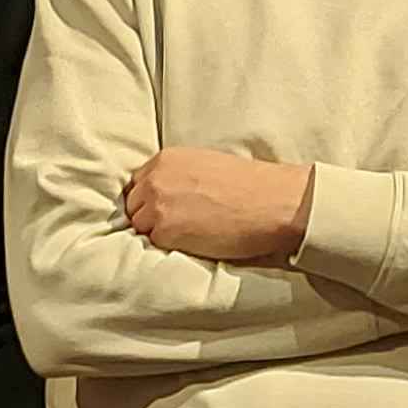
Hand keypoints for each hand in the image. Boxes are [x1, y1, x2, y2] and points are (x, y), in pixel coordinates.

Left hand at [124, 147, 311, 262]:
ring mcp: (158, 206)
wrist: (273, 202)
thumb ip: (179, 176)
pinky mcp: (165, 232)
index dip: (151, 200)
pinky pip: (154, 245)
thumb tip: (166, 195)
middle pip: (135, 206)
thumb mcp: (206, 164)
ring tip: (188, 236)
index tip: (166, 210)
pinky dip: (169, 247)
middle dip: (150, 217)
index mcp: (166, 160)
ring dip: (158, 234)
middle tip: (178, 227)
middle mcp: (156, 180)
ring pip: (141, 227)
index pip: (139, 184)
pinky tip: (192, 243)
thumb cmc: (250, 185)